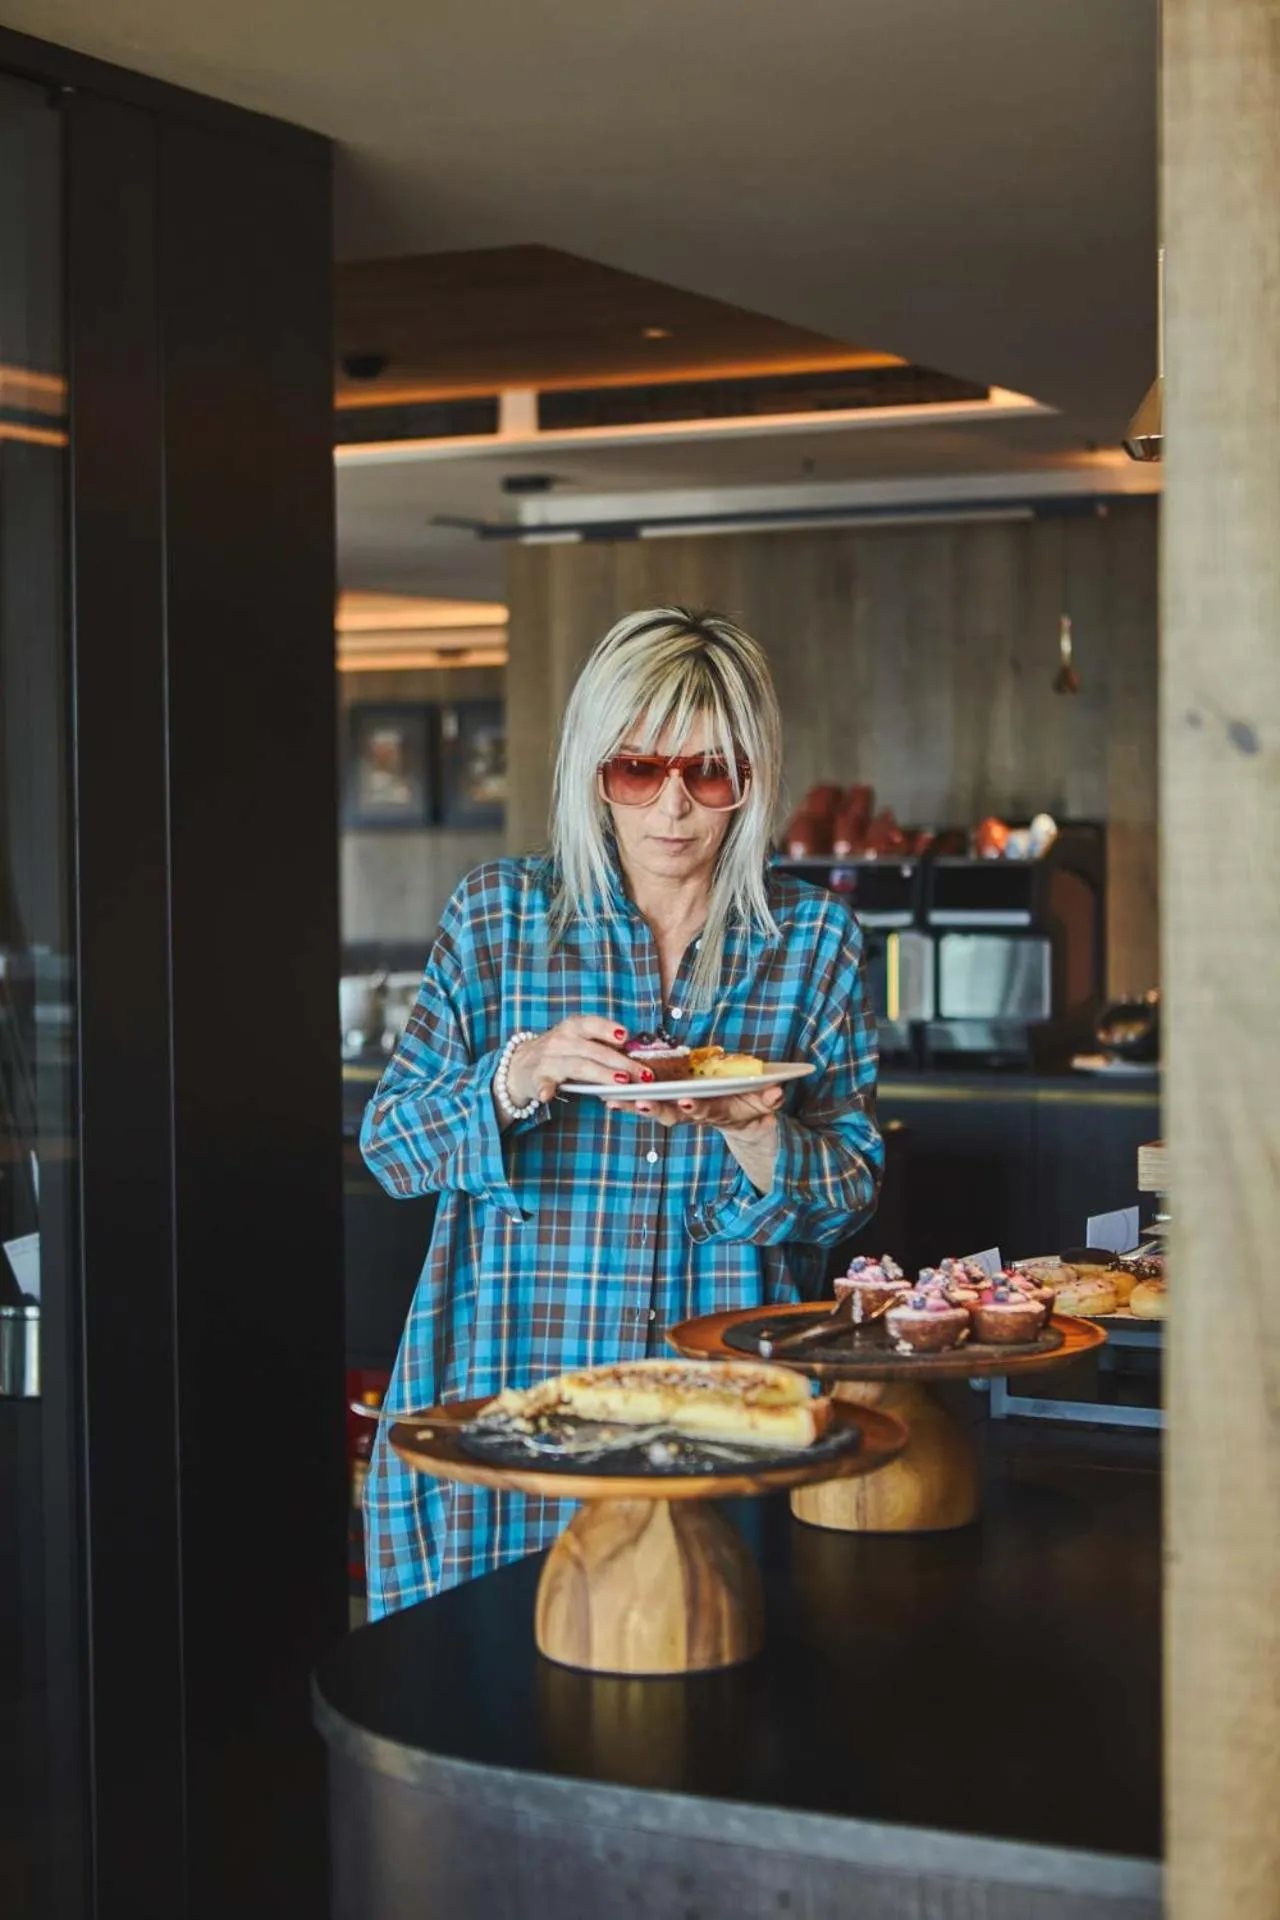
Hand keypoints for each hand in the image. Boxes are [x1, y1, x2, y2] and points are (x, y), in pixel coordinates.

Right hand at [506, 1016, 649, 1106]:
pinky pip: (542, 1083)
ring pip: (577, 1066)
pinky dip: (545, 1088)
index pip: (592, 1024)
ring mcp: (548, 1059)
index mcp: (573, 1028)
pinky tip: (548, 1095)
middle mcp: (561, 1041)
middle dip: (620, 1062)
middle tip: (641, 1074)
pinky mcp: (537, 1078)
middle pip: (593, 1050)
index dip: (608, 1029)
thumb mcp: (577, 1041)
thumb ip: (601, 1045)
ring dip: (599, 1074)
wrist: (521, 1065)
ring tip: (620, 1082)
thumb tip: (636, 1053)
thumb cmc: (559, 1052)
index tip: (625, 1037)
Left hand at [606, 1084, 784, 1132]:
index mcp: (720, 1112)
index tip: (688, 1102)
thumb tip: (775, 1092)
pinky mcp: (671, 1105)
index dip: (698, 1108)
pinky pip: (647, 1103)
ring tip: (613, 1100)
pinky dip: (628, 1101)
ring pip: (657, 1110)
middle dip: (656, 1110)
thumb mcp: (766, 1106)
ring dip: (635, 1106)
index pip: (709, 1111)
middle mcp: (697, 1114)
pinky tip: (608, 1097)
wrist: (746, 1123)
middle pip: (674, 1115)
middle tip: (640, 1104)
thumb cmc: (753, 1107)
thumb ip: (769, 1100)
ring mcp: (683, 1111)